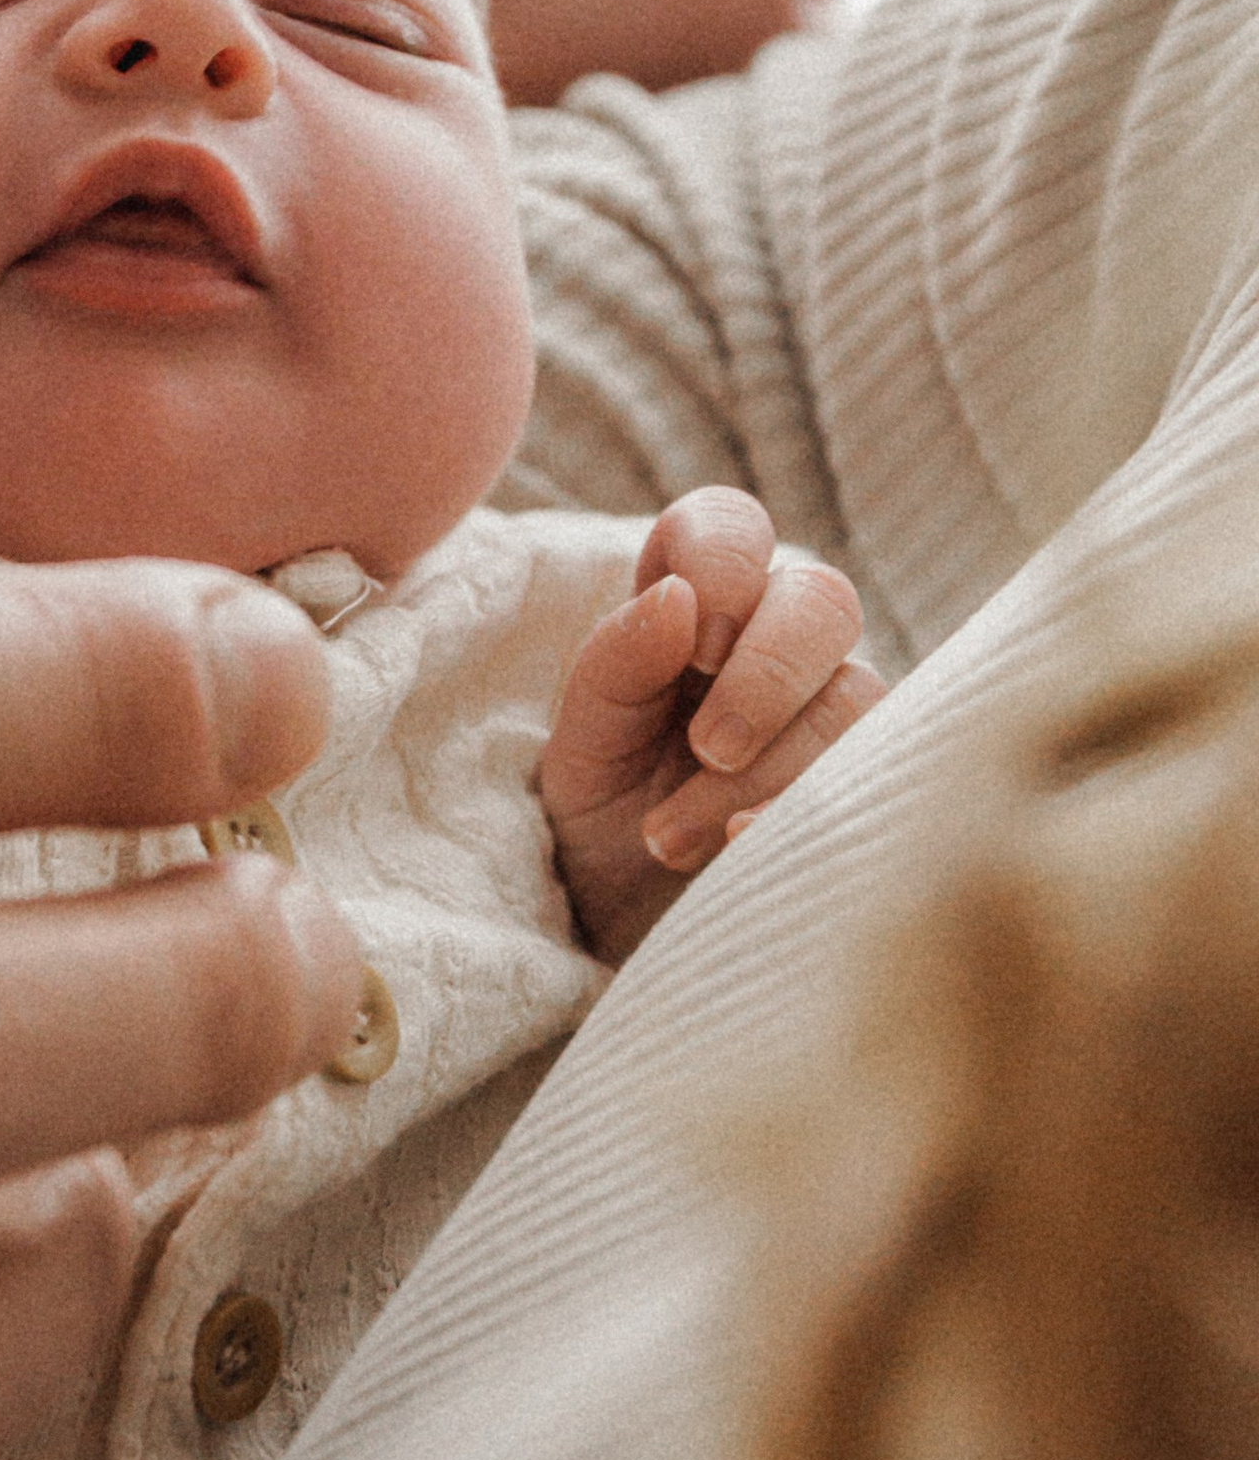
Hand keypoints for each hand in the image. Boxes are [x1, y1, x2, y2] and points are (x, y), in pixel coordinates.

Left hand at [540, 488, 883, 959]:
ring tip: (668, 838)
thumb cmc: (603, 819)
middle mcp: (777, 641)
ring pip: (851, 696)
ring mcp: (832, 712)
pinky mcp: (868, 783)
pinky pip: (877, 772)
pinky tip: (743, 846)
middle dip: (766, 673)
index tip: (696, 643)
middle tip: (707, 747)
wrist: (626, 934)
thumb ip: (617, 664)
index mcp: (696, 604)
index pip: (729, 526)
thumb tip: (680, 599)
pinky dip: (804, 807)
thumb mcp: (583, 745)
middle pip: (820, 598)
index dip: (723, 562)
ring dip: (763, 769)